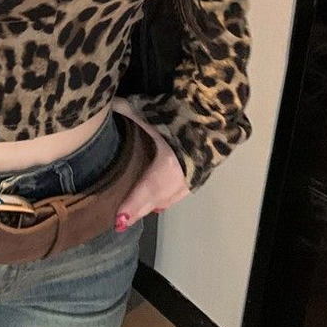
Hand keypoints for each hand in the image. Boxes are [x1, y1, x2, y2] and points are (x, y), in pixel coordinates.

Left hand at [110, 97, 189, 230]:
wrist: (218, 114)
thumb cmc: (184, 116)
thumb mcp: (153, 112)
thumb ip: (129, 110)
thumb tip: (108, 104)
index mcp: (169, 166)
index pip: (146, 190)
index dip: (132, 206)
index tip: (119, 220)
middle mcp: (182, 177)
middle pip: (157, 198)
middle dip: (139, 209)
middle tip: (122, 222)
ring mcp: (194, 176)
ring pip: (170, 196)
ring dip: (153, 204)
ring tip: (138, 212)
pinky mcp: (202, 171)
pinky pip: (181, 191)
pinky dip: (168, 197)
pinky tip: (161, 201)